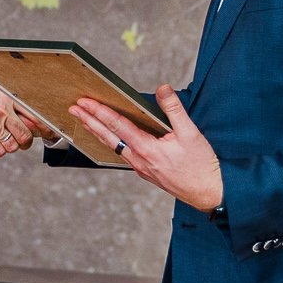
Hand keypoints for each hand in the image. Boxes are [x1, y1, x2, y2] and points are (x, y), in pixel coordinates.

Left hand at [69, 84, 221, 211]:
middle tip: (73, 109)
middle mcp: (139, 160)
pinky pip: (123, 155)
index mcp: (147, 148)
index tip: (85, 102)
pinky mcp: (146, 172)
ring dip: (98, 132)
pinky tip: (110, 139)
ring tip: (85, 121)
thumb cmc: (201, 165)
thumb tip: (162, 89)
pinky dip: (112, 143)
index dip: (99, 111)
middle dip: (89, 121)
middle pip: (108, 137)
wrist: (208, 193)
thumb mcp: (191, 133)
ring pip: (113, 147)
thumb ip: (174, 109)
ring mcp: (141, 168)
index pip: (117, 125)